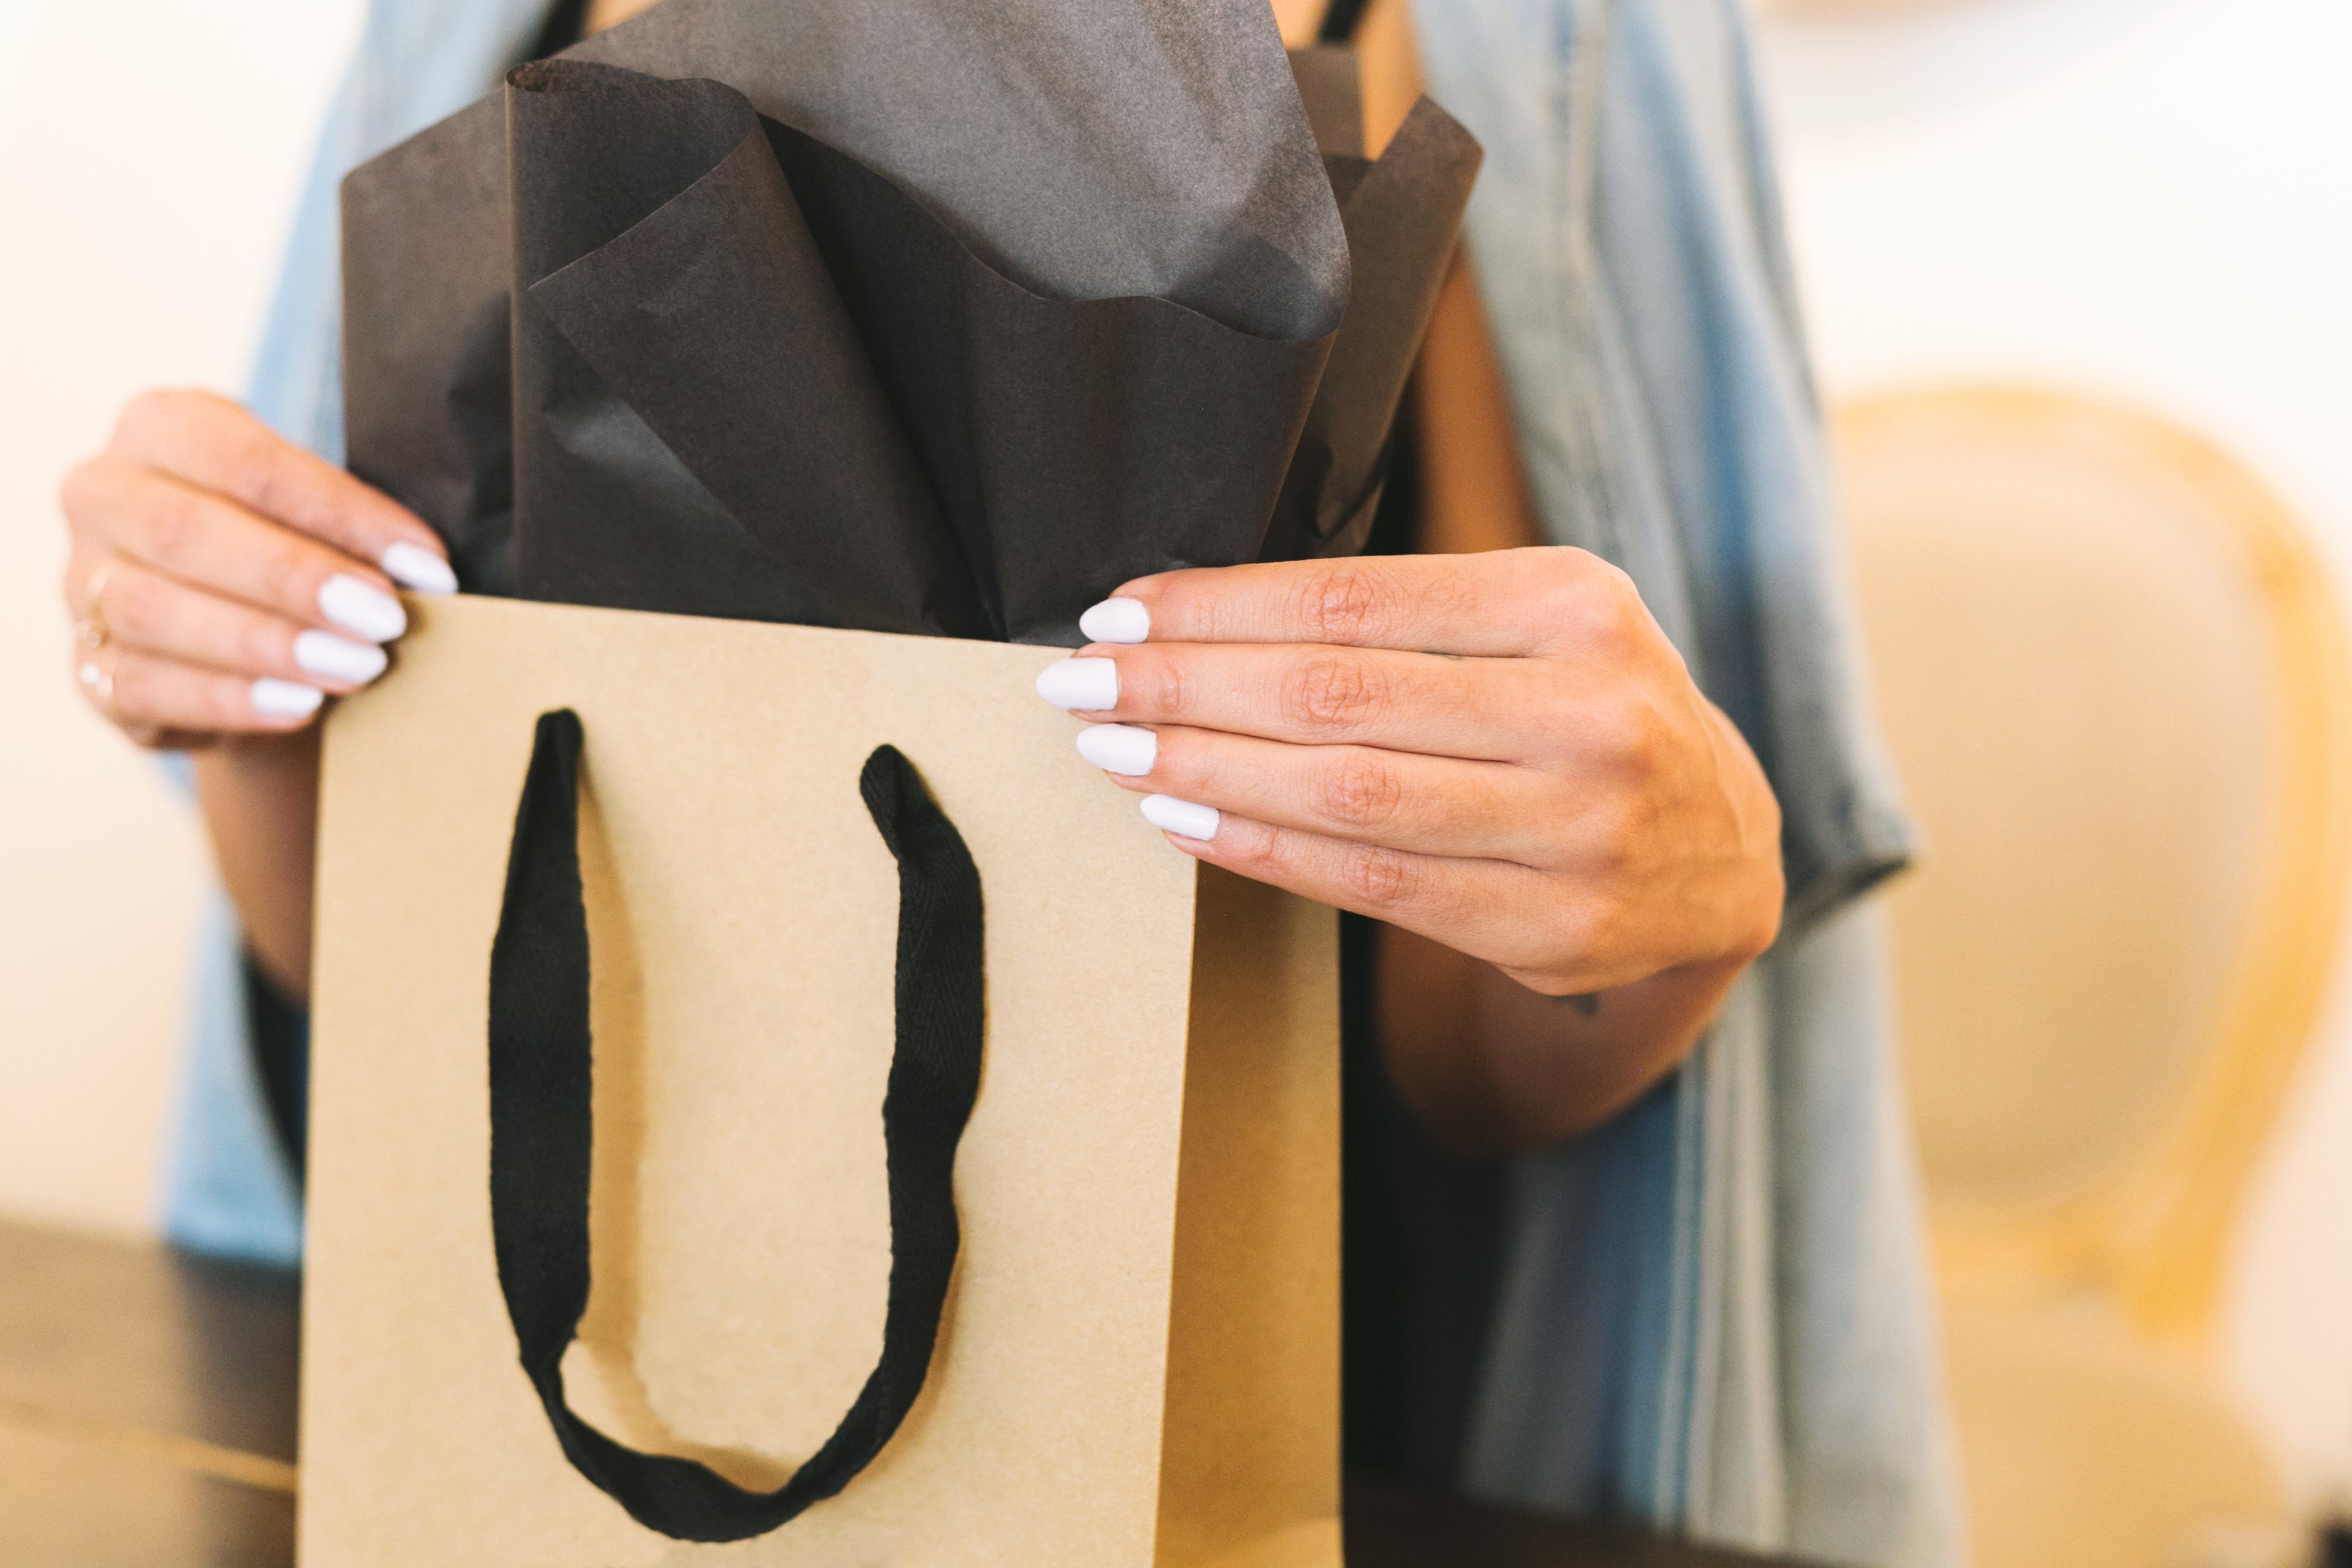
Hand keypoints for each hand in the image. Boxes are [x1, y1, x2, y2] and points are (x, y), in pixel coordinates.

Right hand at [58, 389, 453, 749]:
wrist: (239, 628)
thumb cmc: (291, 543)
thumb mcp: (314, 509)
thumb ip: (347, 525)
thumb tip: (423, 573)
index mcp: (162, 427)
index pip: (246, 462)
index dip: (340, 514)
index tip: (426, 564)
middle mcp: (104, 495)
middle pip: (184, 531)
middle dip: (294, 579)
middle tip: (385, 621)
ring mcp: (81, 581)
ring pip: (153, 610)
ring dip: (265, 643)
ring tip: (356, 667)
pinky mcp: (89, 666)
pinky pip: (142, 685)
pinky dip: (227, 698)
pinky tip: (299, 707)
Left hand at [1036, 548, 1783, 998]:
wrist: (1724, 854)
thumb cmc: (1591, 709)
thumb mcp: (1543, 623)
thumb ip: (1409, 617)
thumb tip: (1203, 619)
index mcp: (1575, 605)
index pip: (1356, 597)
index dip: (1220, 608)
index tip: (1118, 612)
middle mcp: (1588, 711)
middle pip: (1338, 695)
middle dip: (1185, 687)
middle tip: (1079, 682)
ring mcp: (1576, 830)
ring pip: (1347, 795)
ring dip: (1204, 771)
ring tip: (1110, 750)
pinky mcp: (1550, 928)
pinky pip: (1370, 883)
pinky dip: (1260, 850)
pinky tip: (1181, 819)